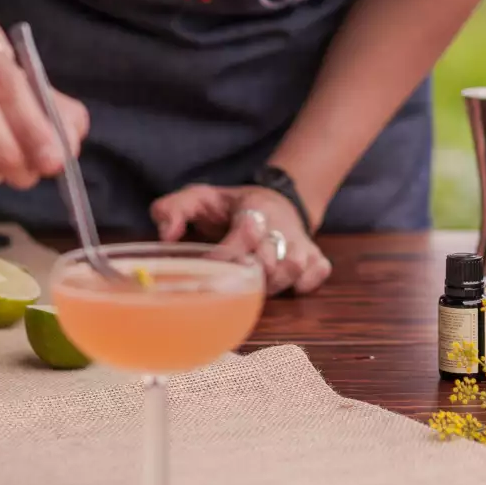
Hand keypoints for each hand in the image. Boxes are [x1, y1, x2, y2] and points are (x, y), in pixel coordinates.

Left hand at [150, 183, 331, 295]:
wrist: (277, 200)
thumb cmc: (231, 206)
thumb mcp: (199, 197)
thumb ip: (173, 209)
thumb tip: (167, 235)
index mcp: (254, 207)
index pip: (247, 229)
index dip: (227, 252)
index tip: (207, 265)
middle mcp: (281, 225)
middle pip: (272, 255)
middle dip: (249, 273)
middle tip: (230, 282)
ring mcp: (301, 241)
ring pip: (296, 266)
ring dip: (275, 283)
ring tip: (254, 286)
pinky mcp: (315, 256)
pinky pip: (318, 273)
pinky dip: (305, 284)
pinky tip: (285, 287)